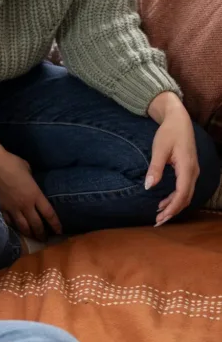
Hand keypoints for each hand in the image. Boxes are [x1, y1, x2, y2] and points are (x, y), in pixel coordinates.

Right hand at [0, 140, 61, 240]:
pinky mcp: (2, 207)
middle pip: (36, 224)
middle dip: (42, 234)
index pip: (48, 214)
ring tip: (32, 237)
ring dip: (29, 234)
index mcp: (35, 194)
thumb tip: (31, 184)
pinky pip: (9, 221)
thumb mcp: (28, 170)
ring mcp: (13, 208)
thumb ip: (32, 181)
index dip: (55, 224)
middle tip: (44, 239)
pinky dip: (14, 226)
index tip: (59, 231)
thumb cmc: (13, 163)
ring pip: (23, 227)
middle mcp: (25, 205)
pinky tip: (16, 228)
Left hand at [147, 92, 198, 225]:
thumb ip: (155, 168)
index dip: (172, 208)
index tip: (161, 218)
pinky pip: (185, 189)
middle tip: (158, 222)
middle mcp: (193, 171)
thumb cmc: (169, 132)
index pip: (182, 193)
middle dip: (173, 211)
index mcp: (187, 167)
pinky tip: (164, 202)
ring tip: (159, 215)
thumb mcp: (159, 149)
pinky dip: (175, 198)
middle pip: (185, 198)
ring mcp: (193, 171)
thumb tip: (148, 186)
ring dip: (174, 206)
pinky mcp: (189, 170)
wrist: (179, 119)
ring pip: (186, 195)